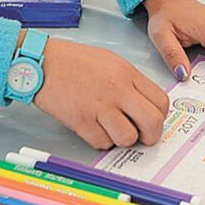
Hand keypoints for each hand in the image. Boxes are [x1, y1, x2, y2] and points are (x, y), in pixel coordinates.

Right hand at [33, 37, 168, 149]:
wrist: (42, 61)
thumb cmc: (74, 61)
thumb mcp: (112, 63)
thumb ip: (131, 83)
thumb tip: (145, 106)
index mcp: (128, 74)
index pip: (162, 102)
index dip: (160, 116)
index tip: (152, 120)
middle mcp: (118, 90)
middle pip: (152, 123)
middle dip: (150, 136)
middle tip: (141, 136)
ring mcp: (99, 106)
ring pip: (128, 138)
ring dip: (122, 139)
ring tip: (113, 130)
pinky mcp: (81, 121)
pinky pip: (102, 143)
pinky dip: (100, 141)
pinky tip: (94, 128)